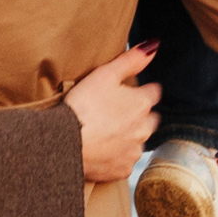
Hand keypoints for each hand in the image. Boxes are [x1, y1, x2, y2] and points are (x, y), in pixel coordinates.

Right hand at [66, 43, 159, 182]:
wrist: (63, 143)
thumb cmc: (82, 106)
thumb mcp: (105, 74)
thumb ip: (132, 60)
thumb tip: (154, 46)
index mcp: (142, 104)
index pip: (153, 92)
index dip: (137, 90)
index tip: (122, 92)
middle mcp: (144, 129)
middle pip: (149, 118)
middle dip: (136, 114)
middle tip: (112, 112)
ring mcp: (134, 151)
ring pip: (137, 140)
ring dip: (127, 136)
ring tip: (104, 131)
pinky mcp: (122, 170)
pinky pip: (124, 161)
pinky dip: (116, 156)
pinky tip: (100, 149)